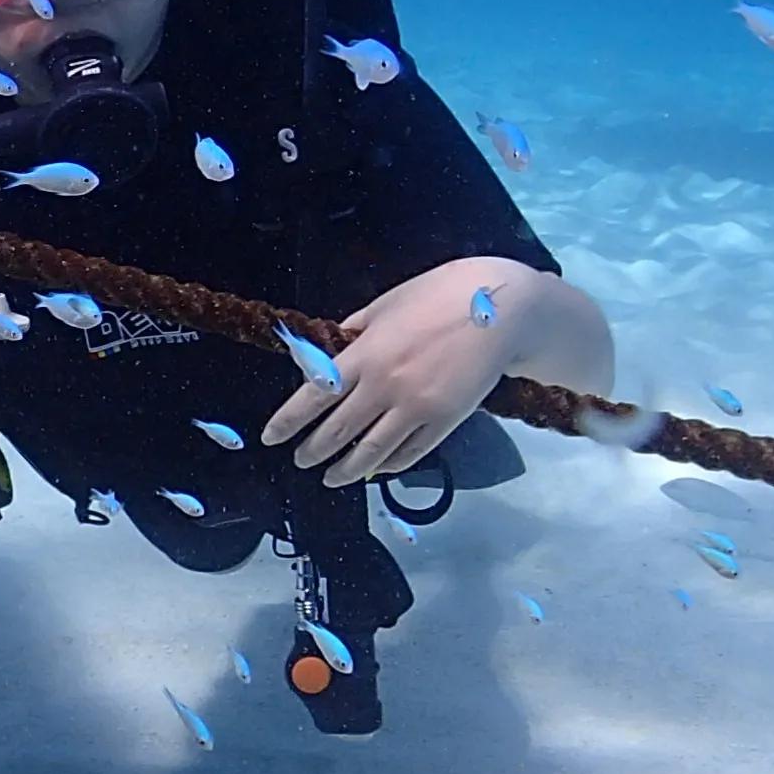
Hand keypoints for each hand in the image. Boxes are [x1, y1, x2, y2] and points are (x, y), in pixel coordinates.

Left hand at [260, 260, 527, 486]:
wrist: (502, 310)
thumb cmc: (440, 296)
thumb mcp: (385, 304)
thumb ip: (353, 332)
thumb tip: (327, 354)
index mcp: (365, 353)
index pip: (314, 396)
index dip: (288, 421)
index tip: (271, 438)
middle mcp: (385, 385)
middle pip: (337, 430)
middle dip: (313, 450)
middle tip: (300, 460)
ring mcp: (417, 407)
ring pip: (372, 451)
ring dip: (346, 469)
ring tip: (331, 477)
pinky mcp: (446, 420)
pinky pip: (410, 452)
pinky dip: (389, 465)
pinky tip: (377, 469)